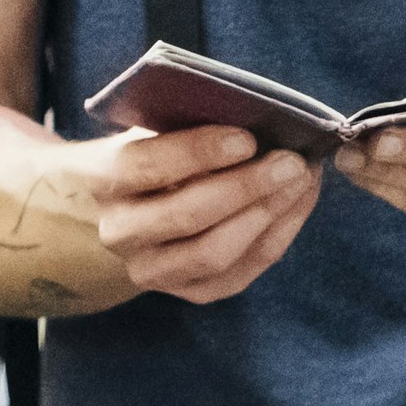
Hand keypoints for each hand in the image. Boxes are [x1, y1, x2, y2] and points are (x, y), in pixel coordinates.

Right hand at [83, 120, 316, 302]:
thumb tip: (257, 114)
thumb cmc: (156, 152)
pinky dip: (277, 236)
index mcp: (104, 179)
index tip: (247, 138)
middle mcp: (120, 232)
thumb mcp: (157, 127)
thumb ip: (192, 121)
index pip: (148, 165)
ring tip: (301, 180)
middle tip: (291, 161)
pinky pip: (240, 272)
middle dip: (246, 186)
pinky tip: (298, 203)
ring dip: (267, 214)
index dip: (199, 152)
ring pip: (213, 252)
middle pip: (187, 215)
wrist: (130, 207)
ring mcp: (152, 270)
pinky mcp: (190, 291)